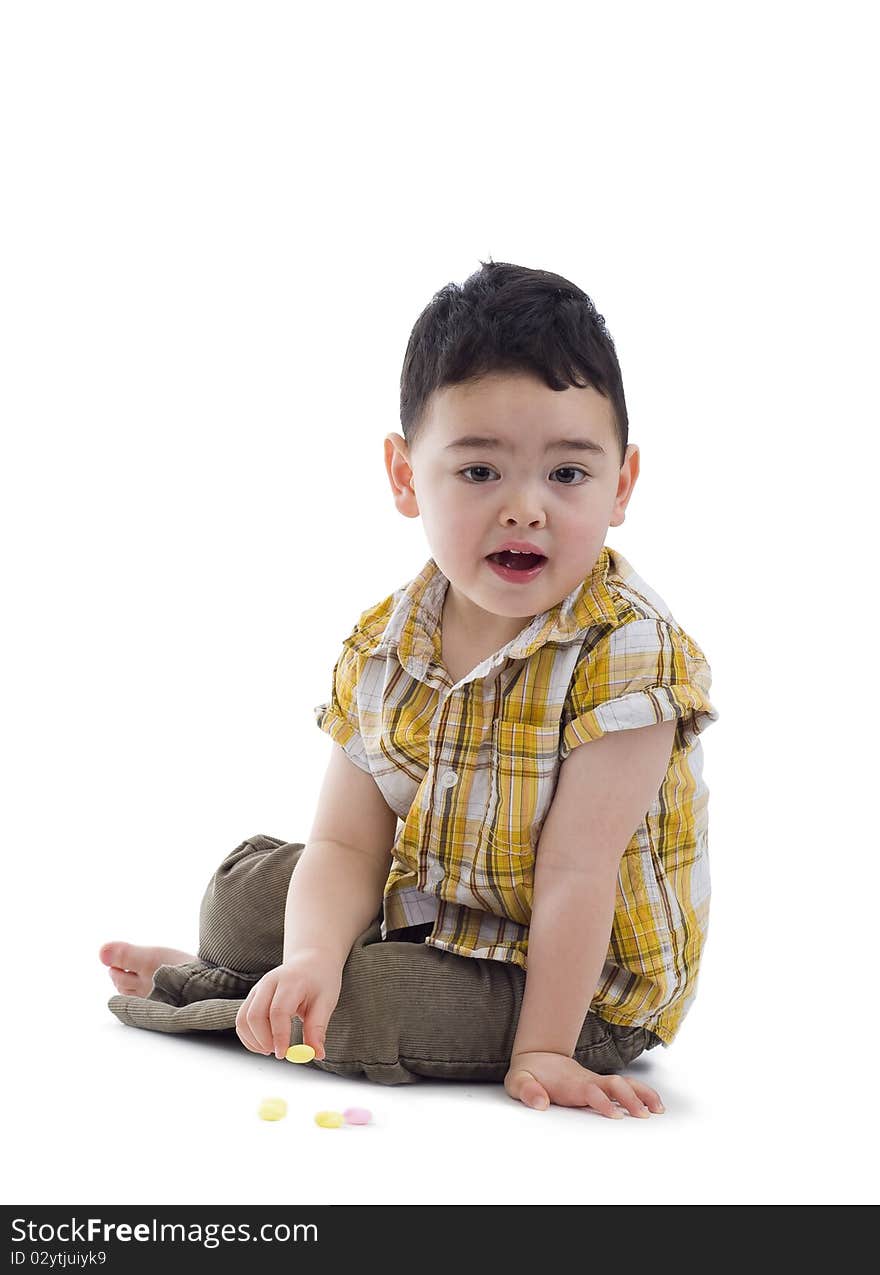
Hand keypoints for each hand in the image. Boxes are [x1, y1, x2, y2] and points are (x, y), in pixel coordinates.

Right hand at [235, 948, 342, 1061]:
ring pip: (243, 1019)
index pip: (278, 1011)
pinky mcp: (252, 997)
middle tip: (280, 1053)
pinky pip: (241, 1020)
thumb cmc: (320, 981)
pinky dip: (248, 1037)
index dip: (279, 1035)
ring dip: (253, 1041)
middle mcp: (269, 983)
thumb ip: (317, 1028)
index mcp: (290, 982)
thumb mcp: (326, 1002)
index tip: (284, 1054)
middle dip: (263, 1040)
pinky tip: (264, 1044)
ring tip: (272, 1049)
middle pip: (254, 1015)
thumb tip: (317, 1054)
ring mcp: (258, 989)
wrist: (310, 962)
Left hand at [504, 1050, 664, 1117]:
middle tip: (643, 1116)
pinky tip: (655, 1105)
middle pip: (613, 1085)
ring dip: (642, 1094)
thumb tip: (540, 1102)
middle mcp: (588, 1081)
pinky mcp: (601, 1085)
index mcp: (570, 1083)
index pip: (590, 1091)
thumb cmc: (528, 1074)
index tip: (615, 1115)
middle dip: (629, 1098)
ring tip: (658, 1110)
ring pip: (624, 1084)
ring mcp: (596, 1082)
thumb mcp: (518, 1082)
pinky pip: (626, 1088)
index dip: (602, 1101)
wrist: (537, 1057)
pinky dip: (643, 1094)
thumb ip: (527, 1091)